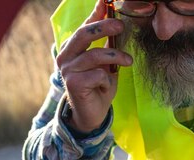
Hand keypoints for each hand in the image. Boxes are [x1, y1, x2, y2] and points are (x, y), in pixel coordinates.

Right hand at [55, 0, 132, 132]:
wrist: (92, 114)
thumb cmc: (99, 86)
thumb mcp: (105, 61)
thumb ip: (106, 41)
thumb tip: (112, 17)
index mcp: (72, 48)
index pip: (84, 26)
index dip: (96, 14)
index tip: (107, 1)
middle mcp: (65, 57)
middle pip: (84, 34)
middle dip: (104, 26)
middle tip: (121, 26)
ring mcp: (67, 70)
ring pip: (95, 55)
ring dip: (116, 58)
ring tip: (128, 61)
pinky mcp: (73, 84)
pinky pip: (98, 74)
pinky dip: (107, 80)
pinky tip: (104, 87)